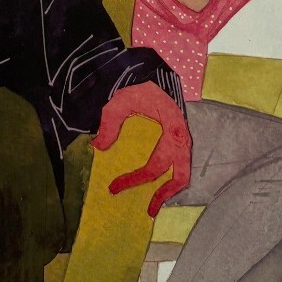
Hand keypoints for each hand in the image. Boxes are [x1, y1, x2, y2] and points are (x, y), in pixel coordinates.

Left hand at [92, 81, 191, 215]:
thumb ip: (109, 122)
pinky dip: (169, 177)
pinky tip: (155, 185)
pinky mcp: (177, 138)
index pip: (155, 165)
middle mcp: (182, 137)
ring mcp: (182, 138)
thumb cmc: (139, 85)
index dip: (135, 180)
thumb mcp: (120, 100)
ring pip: (183, 172)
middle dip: (164, 194)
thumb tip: (98, 147)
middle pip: (181, 175)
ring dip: (169, 189)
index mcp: (172, 129)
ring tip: (152, 204)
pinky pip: (178, 164)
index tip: (113, 187)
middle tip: (148, 210)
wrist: (152, 71)